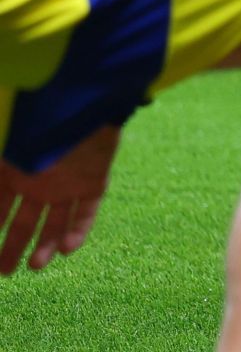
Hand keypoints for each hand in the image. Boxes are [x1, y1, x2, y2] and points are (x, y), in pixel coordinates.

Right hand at [0, 126, 119, 274]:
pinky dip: (79, 230)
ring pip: (56, 222)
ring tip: (35, 266)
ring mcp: (67, 184)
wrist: (82, 104)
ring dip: (46, 244)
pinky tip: (67, 249)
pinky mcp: (94, 182)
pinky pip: (87, 211)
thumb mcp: (6, 157)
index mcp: (16, 174)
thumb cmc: (36, 127)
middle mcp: (40, 183)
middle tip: (5, 272)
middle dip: (13, 247)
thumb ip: (0, 177)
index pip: (0, 209)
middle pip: (25, 222)